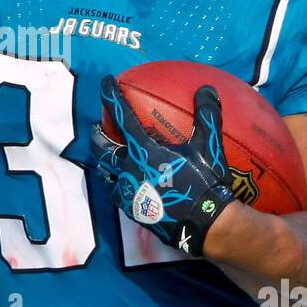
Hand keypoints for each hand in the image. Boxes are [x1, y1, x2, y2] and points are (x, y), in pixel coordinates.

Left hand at [91, 77, 234, 257]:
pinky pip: (118, 194)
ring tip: (107, 158)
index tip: (105, 82)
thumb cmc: (206, 183)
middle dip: (97, 136)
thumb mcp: (209, 147)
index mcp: (144, 150)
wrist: (205, 224)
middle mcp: (130, 169)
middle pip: (102, 149)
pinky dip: (117, 184)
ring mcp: (128, 192)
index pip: (122, 116)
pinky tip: (125, 184)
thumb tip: (207, 89)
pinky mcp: (132, 211)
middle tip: (96, 128)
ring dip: (104, 162)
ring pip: (106, 174)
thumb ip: (207, 116)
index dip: (111, 97)